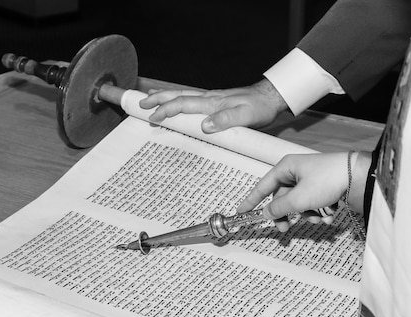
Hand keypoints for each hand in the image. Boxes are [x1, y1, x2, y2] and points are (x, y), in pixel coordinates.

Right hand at [139, 78, 288, 132]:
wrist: (270, 98)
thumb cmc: (259, 108)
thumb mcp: (246, 117)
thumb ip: (226, 121)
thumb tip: (205, 126)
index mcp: (212, 103)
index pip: (184, 104)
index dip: (167, 110)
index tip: (153, 117)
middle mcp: (209, 99)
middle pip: (178, 96)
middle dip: (157, 99)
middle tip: (140, 103)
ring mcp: (212, 100)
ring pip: (183, 96)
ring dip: (165, 97)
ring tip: (149, 98)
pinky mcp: (216, 103)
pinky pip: (191, 100)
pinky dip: (178, 100)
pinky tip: (176, 103)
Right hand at [238, 152, 370, 231]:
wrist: (360, 177)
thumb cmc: (327, 180)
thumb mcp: (299, 198)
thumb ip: (279, 208)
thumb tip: (266, 213)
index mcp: (286, 167)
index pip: (263, 186)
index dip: (252, 200)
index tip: (241, 212)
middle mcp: (297, 172)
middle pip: (283, 199)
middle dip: (287, 215)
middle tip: (285, 229)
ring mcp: (312, 181)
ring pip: (300, 204)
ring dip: (308, 215)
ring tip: (319, 217)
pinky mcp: (326, 188)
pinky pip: (315, 204)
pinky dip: (321, 211)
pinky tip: (330, 213)